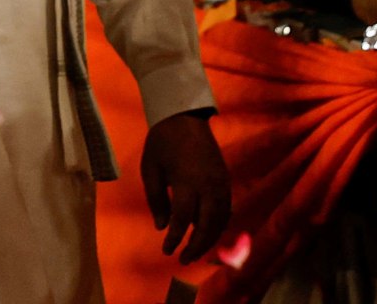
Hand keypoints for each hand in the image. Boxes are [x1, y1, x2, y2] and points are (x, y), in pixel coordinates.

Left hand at [141, 112, 230, 261]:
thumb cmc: (161, 142)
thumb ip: (156, 199)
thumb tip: (162, 227)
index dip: (176, 238)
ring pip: (221, 220)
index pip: (184, 219)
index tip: (167, 250)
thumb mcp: (150, 169)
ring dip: (210, 238)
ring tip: (195, 251)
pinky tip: (207, 233)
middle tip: (183, 259)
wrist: (184, 117)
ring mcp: (221, 184)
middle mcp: (208, 186)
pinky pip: (227, 210)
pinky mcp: (226, 181)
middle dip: (196, 246)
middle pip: (208, 225)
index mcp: (187, 182)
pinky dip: (218, 225)